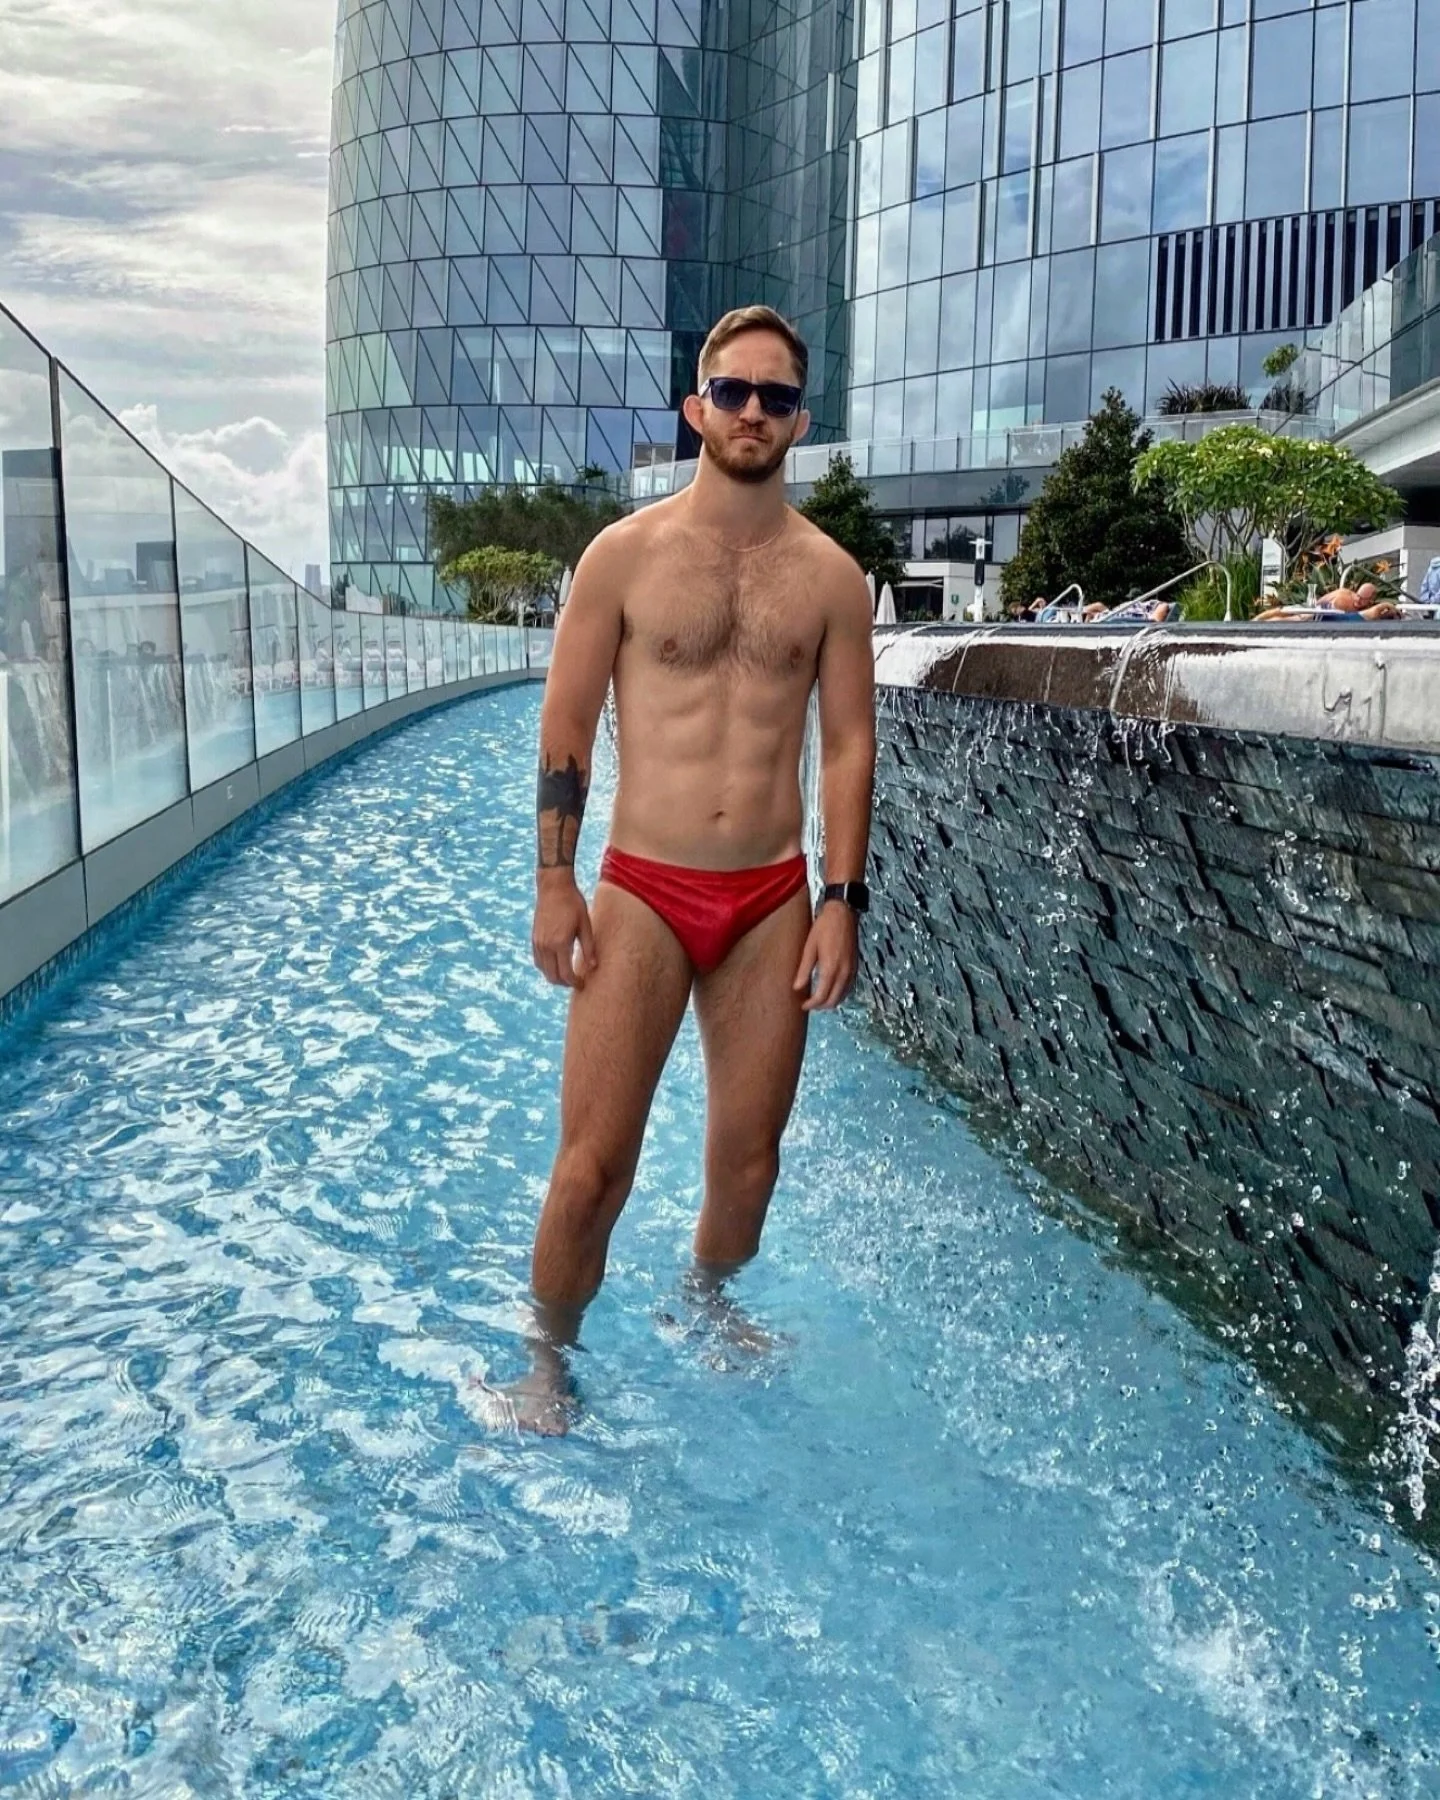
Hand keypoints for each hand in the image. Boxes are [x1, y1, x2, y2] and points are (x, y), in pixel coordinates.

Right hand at [532, 871, 597, 988]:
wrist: (553, 887)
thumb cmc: (573, 903)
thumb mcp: (585, 925)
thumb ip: (589, 947)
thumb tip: (593, 967)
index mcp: (560, 943)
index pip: (566, 974)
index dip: (575, 983)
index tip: (583, 984)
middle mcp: (546, 946)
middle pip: (552, 976)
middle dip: (565, 983)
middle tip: (577, 982)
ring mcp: (538, 942)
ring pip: (543, 970)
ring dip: (555, 976)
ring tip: (568, 975)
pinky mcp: (534, 938)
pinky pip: (538, 960)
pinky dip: (547, 967)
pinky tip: (557, 964)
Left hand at [792, 901, 859, 1012]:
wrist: (843, 913)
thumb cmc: (824, 927)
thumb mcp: (809, 947)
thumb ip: (804, 969)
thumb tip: (797, 988)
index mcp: (831, 968)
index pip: (821, 997)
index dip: (811, 1004)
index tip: (802, 1005)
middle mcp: (844, 972)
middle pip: (833, 1000)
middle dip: (820, 1006)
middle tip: (809, 1004)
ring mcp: (852, 970)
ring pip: (843, 996)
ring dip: (831, 1001)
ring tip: (817, 999)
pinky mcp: (855, 966)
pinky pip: (848, 987)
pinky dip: (839, 993)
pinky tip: (830, 990)